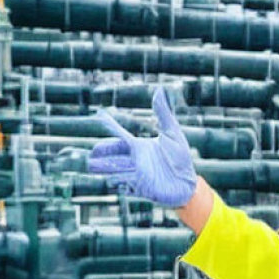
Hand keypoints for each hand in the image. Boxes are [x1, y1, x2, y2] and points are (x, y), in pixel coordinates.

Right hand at [89, 87, 198, 206]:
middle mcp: (135, 160)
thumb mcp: (173, 133)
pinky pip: (123, 186)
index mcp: (140, 146)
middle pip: (112, 155)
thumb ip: (164, 114)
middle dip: (101, 154)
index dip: (110, 124)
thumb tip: (160, 90)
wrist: (188, 183)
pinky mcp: (139, 189)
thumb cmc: (181, 158)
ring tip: (91, 166)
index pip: (120, 135)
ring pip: (114, 170)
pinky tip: (113, 180)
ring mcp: (135, 175)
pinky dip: (117, 183)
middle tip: (90, 155)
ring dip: (103, 168)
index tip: (99, 114)